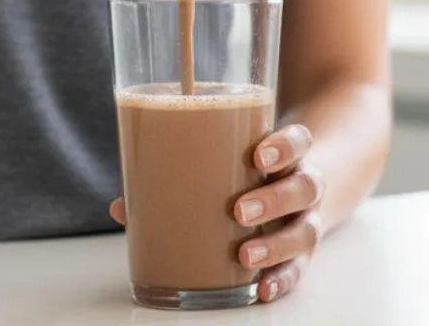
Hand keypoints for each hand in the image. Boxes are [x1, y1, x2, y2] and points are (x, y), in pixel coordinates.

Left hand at [107, 124, 324, 304]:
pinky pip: (299, 268)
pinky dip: (282, 279)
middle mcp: (303, 183)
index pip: (298, 140)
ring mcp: (305, 219)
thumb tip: (124, 206)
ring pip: (305, 230)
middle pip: (303, 186)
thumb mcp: (231, 158)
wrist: (298, 183)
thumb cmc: (251, 170)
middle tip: (240, 210)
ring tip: (244, 255)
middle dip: (273, 199)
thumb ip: (184, 172)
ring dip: (275, 244)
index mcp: (287, 152)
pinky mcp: (301, 252)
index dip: (284, 146)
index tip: (258, 155)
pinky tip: (262, 288)